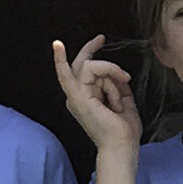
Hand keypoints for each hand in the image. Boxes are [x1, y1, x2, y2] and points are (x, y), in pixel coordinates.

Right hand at [53, 36, 141, 153]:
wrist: (121, 145)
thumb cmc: (124, 130)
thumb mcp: (124, 101)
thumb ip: (117, 85)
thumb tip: (117, 74)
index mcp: (86, 98)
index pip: (85, 71)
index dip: (90, 53)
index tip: (100, 40)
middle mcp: (77, 96)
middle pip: (82, 64)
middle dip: (91, 49)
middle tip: (101, 38)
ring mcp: (75, 96)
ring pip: (92, 67)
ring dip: (111, 75)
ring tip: (121, 89)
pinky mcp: (77, 97)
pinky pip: (71, 73)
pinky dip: (68, 60)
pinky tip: (58, 47)